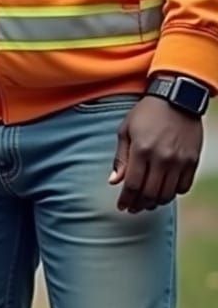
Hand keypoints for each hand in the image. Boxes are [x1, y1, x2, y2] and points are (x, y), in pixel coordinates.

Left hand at [110, 96, 202, 212]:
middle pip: (150, 193)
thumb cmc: (146, 114)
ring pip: (168, 194)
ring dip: (155, 202)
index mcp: (141, 150)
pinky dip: (173, 193)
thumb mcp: (126, 130)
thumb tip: (114, 182)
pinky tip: (164, 191)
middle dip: (139, 205)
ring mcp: (180, 161)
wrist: (176, 99)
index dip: (126, 200)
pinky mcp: (193, 161)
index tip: (121, 206)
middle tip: (133, 208)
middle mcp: (162, 158)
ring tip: (146, 203)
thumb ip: (121, 158)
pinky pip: (184, 187)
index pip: (132, 185)